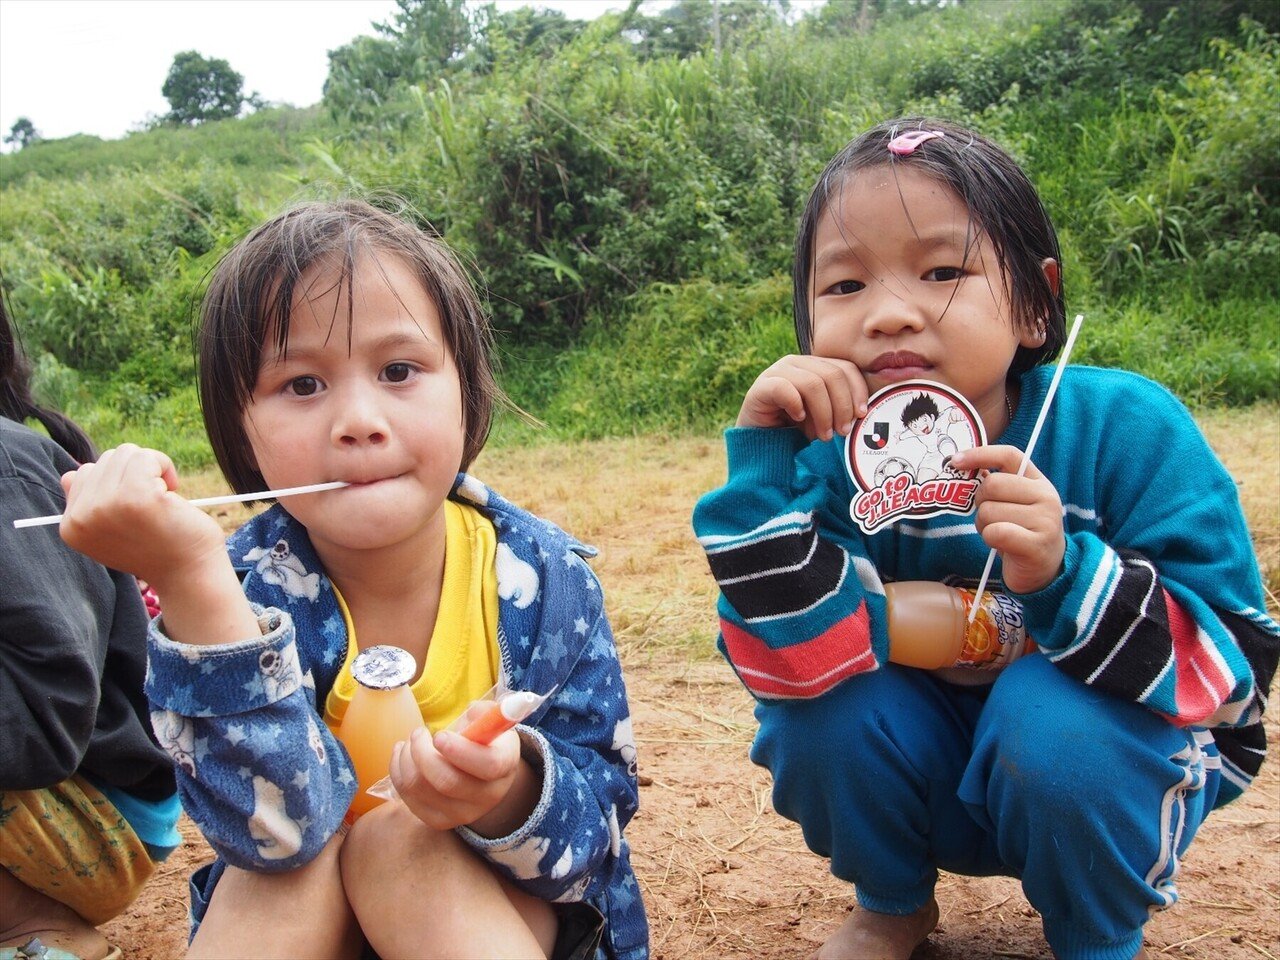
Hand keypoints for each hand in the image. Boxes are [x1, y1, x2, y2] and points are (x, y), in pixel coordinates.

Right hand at [59, 444, 257, 645]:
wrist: (188, 574)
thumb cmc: (157, 548)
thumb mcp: (111, 531)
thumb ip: (89, 505)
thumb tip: (71, 474)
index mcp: (71, 526)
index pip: (81, 475)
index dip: (116, 484)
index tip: (135, 510)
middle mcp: (81, 517)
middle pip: (104, 460)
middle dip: (135, 474)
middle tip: (154, 505)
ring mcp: (105, 506)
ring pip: (125, 453)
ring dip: (151, 468)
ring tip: (163, 498)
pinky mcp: (135, 496)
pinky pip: (145, 456)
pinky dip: (164, 465)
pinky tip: (172, 491)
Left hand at [390, 725, 534, 835]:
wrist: (485, 776)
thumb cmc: (485, 741)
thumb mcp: (491, 722)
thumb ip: (484, 713)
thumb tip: (473, 711)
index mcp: (505, 767)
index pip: (487, 765)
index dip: (459, 750)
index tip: (438, 735)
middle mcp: (488, 796)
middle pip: (447, 782)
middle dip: (422, 752)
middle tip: (419, 732)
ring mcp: (463, 814)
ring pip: (421, 789)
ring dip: (406, 759)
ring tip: (411, 741)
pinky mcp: (439, 821)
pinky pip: (408, 799)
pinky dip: (398, 772)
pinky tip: (403, 755)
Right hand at [737, 355, 868, 440]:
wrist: (761, 441)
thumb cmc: (795, 427)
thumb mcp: (825, 415)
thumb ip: (841, 405)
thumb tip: (863, 410)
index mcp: (815, 365)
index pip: (845, 367)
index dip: (857, 390)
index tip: (861, 415)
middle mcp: (797, 363)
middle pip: (832, 375)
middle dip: (842, 406)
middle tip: (842, 431)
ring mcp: (777, 371)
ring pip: (812, 384)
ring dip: (824, 413)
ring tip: (824, 435)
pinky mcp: (761, 386)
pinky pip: (785, 389)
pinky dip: (797, 406)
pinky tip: (798, 419)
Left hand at [950, 445, 1065, 593]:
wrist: (1045, 570)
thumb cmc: (1021, 532)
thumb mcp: (1014, 503)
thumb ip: (996, 484)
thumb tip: (962, 463)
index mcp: (1039, 482)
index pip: (1010, 455)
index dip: (980, 454)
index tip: (956, 460)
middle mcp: (1046, 497)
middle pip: (992, 484)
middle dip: (980, 502)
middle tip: (989, 516)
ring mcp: (1044, 521)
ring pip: (989, 511)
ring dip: (984, 525)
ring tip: (998, 533)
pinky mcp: (1036, 545)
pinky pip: (995, 532)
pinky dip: (989, 539)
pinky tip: (1001, 544)